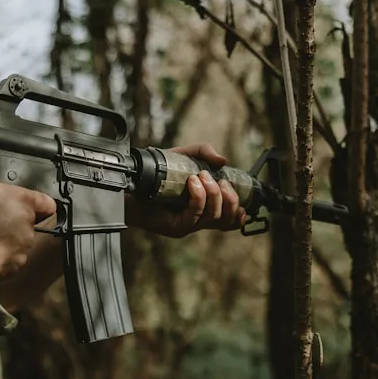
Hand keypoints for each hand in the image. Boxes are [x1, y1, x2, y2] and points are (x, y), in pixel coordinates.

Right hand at [0, 183, 56, 284]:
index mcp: (18, 199)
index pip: (45, 204)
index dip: (39, 209)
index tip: (35, 212)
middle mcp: (26, 222)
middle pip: (27, 227)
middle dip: (12, 230)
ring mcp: (23, 245)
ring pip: (18, 247)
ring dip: (4, 248)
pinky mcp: (16, 265)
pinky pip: (10, 265)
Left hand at [126, 142, 246, 237]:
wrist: (134, 182)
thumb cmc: (158, 172)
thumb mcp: (184, 156)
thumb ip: (203, 153)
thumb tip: (223, 161)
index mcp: (203, 207)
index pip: (229, 221)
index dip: (239, 214)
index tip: (243, 202)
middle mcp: (197, 219)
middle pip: (226, 221)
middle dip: (230, 199)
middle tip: (220, 180)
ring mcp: (187, 224)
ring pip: (214, 217)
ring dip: (213, 194)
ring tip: (202, 177)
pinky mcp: (176, 226)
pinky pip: (195, 215)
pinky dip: (198, 196)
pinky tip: (192, 182)